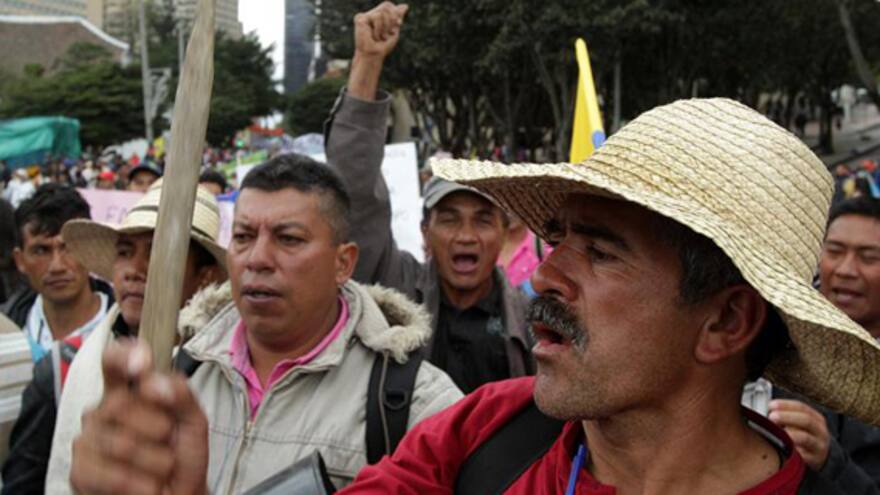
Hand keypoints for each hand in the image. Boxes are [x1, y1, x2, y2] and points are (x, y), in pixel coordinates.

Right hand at [69, 340, 208, 494]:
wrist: (181, 494)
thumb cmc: (183, 456)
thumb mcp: (194, 420)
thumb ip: (181, 393)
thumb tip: (153, 380)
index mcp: (127, 392)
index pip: (113, 362)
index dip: (122, 356)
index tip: (142, 363)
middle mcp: (101, 412)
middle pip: (123, 406)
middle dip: (159, 429)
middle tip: (167, 442)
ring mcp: (87, 442)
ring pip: (122, 444)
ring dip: (156, 461)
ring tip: (161, 468)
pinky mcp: (80, 473)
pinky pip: (113, 475)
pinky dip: (141, 485)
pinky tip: (147, 486)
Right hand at [353, 1, 408, 59]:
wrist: (374, 54)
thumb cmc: (383, 45)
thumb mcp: (394, 29)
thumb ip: (397, 17)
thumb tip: (406, 5)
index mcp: (378, 16)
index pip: (389, 5)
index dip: (395, 13)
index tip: (399, 23)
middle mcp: (370, 14)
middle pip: (386, 5)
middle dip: (391, 20)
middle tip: (388, 33)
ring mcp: (364, 16)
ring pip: (382, 12)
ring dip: (385, 27)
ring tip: (379, 36)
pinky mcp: (360, 18)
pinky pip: (376, 16)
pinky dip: (379, 28)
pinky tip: (373, 36)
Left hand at [768, 399, 830, 470]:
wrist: (820, 457)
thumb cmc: (805, 437)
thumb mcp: (800, 424)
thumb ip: (787, 417)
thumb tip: (767, 411)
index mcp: (816, 418)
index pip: (802, 407)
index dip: (785, 405)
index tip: (771, 405)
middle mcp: (820, 431)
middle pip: (806, 420)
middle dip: (787, 417)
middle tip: (772, 416)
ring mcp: (819, 446)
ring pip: (806, 438)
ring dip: (789, 433)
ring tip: (777, 432)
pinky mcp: (814, 459)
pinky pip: (803, 455)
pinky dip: (792, 450)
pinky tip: (783, 448)